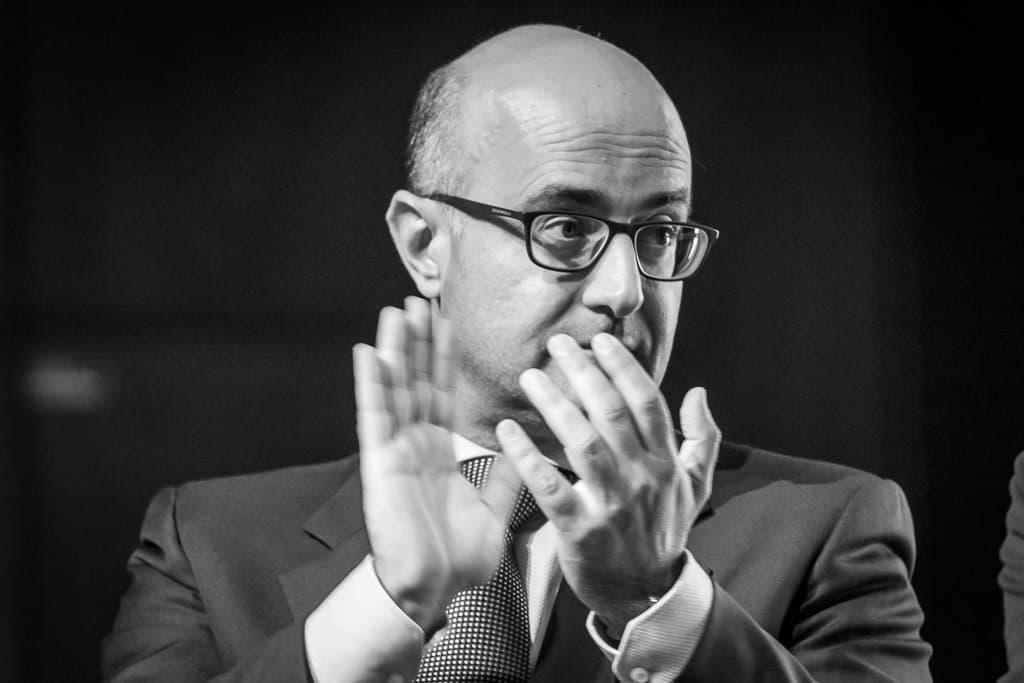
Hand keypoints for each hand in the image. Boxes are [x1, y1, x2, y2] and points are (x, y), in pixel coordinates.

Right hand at [354, 297, 520, 630]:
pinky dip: (371, 383)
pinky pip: (375, 416)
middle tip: (421, 300)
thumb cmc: (457, 559)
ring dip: (395, 349)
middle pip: (417, 381)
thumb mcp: (494, 510)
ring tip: (398, 310)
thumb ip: (505, 474)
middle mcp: (416, 444)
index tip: (447, 323)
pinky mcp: (380, 463)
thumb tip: (521, 447)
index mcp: (440, 453)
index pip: (443, 393)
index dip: (444, 358)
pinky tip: (368, 351)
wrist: (433, 591)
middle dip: (420, 341)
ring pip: (395, 389)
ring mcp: (395, 451)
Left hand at [494, 332, 720, 635]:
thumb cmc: (664, 531)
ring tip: (531, 376)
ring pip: (582, 441)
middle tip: (558, 345)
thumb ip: (702, 438)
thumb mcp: (696, 486)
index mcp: (665, 463)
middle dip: (584, 373)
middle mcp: (641, 478)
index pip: (646, 403)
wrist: (646, 592)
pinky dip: (526, 456)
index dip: (623, 368)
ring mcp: (611, 504)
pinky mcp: (579, 529)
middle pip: (612, 413)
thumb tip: (699, 392)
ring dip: (555, 404)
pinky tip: (508, 430)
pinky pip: (549, 486)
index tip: (600, 341)